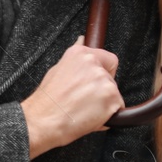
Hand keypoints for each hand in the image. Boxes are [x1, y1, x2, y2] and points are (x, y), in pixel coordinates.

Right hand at [21, 36, 122, 158]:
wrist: (43, 121)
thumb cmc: (47, 101)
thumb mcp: (57, 70)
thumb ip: (76, 59)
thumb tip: (82, 41)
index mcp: (80, 53)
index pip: (108, 59)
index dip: (104, 72)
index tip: (94, 83)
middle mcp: (93, 63)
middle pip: (111, 78)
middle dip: (101, 91)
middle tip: (83, 100)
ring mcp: (104, 80)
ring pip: (113, 94)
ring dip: (104, 104)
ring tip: (83, 109)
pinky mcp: (112, 98)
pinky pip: (118, 109)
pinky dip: (108, 116)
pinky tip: (90, 117)